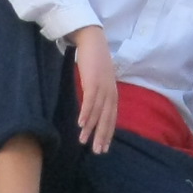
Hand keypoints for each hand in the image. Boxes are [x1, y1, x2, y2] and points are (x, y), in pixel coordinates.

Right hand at [71, 25, 119, 153]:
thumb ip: (99, 92)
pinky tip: (80, 124)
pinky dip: (86, 113)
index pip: (112, 118)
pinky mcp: (93, 82)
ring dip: (91, 128)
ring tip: (83, 141)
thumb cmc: (95, 60)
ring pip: (98, 113)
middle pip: (107, 119)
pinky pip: (90, 101)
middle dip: (102, 136)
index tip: (104, 147)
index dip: (108, 133)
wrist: (93, 40)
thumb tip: (93, 106)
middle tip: (97, 151)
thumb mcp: (99, 79)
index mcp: (112, 93)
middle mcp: (110, 92)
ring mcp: (103, 87)